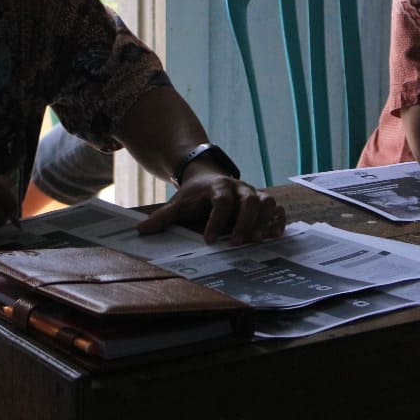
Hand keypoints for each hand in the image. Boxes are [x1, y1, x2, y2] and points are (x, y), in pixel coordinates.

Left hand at [136, 170, 285, 244]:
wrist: (208, 175)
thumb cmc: (194, 195)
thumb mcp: (179, 203)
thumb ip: (163, 217)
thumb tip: (141, 231)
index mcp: (219, 188)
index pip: (221, 202)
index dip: (217, 220)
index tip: (209, 240)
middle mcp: (240, 188)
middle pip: (250, 201)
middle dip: (244, 222)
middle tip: (236, 243)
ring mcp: (255, 194)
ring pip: (267, 202)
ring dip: (264, 221)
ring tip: (258, 241)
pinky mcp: (264, 202)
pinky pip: (277, 209)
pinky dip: (279, 221)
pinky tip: (274, 236)